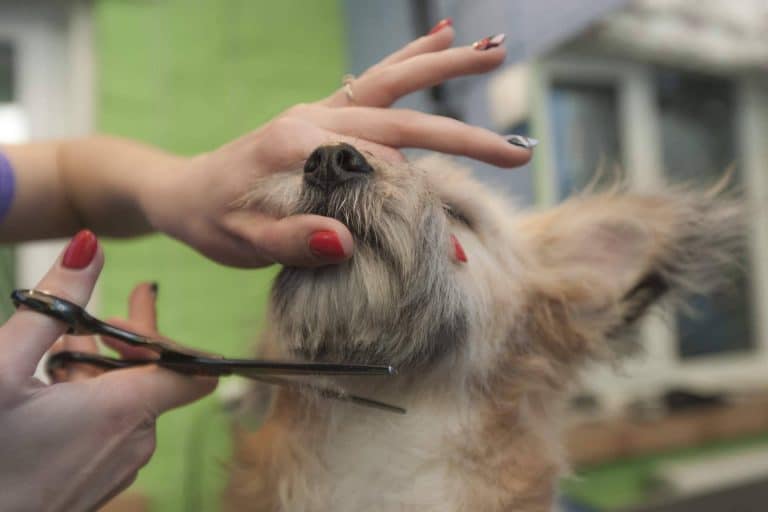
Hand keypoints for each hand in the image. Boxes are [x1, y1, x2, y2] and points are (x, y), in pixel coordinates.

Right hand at [0, 230, 214, 511]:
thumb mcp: (2, 369)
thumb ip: (52, 307)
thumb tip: (89, 246)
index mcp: (126, 410)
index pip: (194, 369)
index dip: (170, 335)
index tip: (140, 305)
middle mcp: (135, 442)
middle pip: (155, 378)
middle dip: (129, 339)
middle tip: (115, 305)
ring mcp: (118, 468)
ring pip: (128, 402)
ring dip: (103, 367)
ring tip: (69, 341)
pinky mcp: (97, 482)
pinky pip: (111, 428)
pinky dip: (92, 399)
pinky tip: (56, 385)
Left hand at [144, 24, 531, 267]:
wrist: (182, 192)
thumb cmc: (211, 219)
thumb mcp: (241, 241)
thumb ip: (290, 241)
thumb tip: (346, 243)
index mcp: (297, 145)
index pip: (375, 167)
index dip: (418, 203)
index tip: (451, 242)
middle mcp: (313, 118)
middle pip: (400, 113)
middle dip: (463, 132)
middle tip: (517, 150)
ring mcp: (319, 110)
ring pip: (392, 82)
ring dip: (444, 65)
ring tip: (495, 46)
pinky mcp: (322, 114)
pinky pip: (373, 81)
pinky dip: (410, 60)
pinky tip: (442, 36)